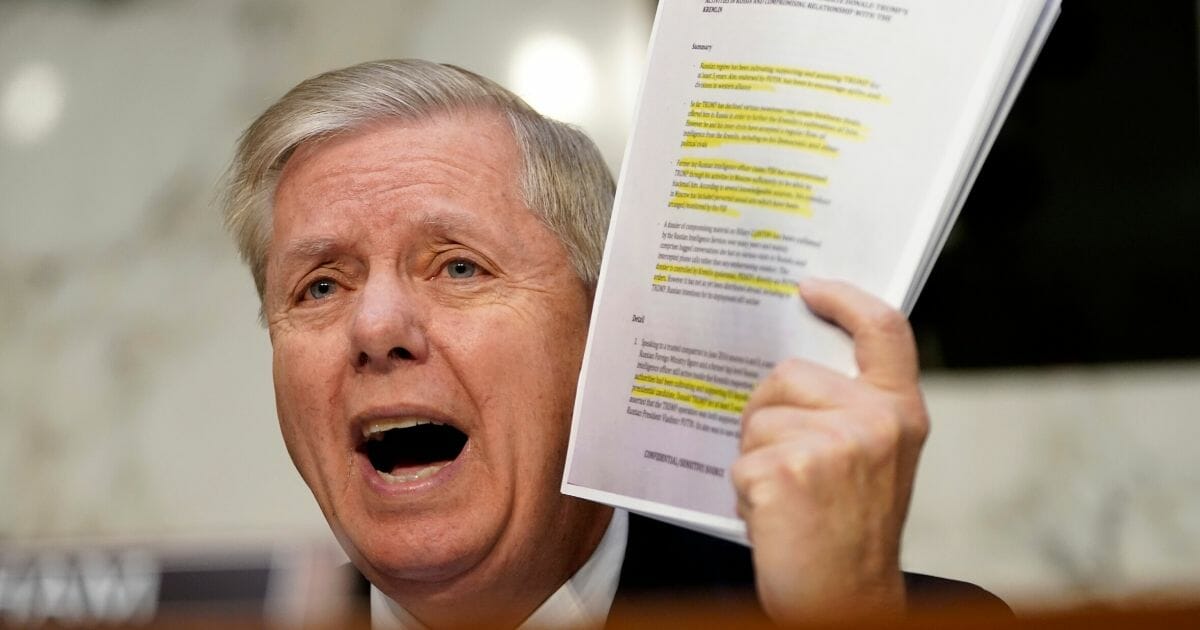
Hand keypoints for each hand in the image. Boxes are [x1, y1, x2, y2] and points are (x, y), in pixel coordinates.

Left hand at [731, 278, 928, 622]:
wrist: (848, 601)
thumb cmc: (851, 533)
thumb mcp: (875, 461)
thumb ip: (851, 410)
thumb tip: (792, 368)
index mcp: (900, 412)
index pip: (884, 330)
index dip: (847, 299)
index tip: (811, 288)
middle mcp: (874, 421)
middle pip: (787, 374)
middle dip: (769, 414)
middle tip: (787, 466)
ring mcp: (833, 445)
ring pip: (757, 419)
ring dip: (757, 458)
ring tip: (788, 501)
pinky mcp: (789, 471)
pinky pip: (741, 461)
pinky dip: (745, 493)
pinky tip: (775, 520)